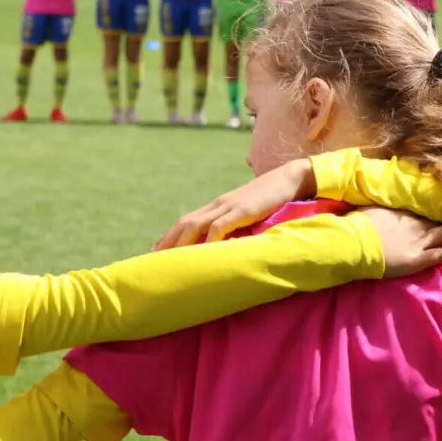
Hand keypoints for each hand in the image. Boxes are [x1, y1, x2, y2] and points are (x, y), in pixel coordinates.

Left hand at [154, 158, 315, 249]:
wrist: (288, 179)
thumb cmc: (272, 199)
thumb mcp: (249, 213)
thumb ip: (236, 226)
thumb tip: (226, 245)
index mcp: (218, 206)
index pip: (186, 221)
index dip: (170, 236)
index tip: (156, 252)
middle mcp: (218, 205)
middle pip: (184, 223)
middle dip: (168, 242)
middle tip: (153, 260)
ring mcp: (229, 206)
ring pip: (196, 224)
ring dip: (181, 243)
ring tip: (170, 260)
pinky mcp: (243, 210)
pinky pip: (221, 225)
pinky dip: (209, 239)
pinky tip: (203, 253)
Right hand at [358, 207, 441, 276]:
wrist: (357, 243)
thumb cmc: (359, 225)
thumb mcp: (371, 208)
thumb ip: (381, 207)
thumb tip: (380, 204)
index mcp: (404, 213)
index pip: (424, 211)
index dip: (430, 215)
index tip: (432, 216)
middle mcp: (415, 225)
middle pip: (437, 222)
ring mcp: (418, 242)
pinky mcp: (417, 259)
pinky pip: (438, 255)